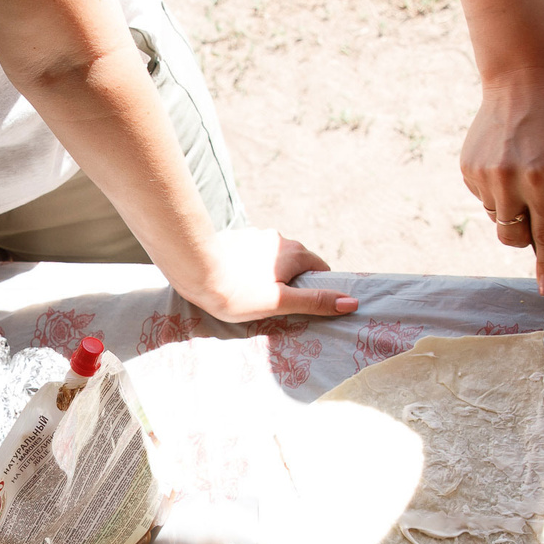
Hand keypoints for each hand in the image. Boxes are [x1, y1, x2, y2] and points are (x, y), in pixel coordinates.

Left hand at [176, 229, 355, 323]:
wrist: (192, 268)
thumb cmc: (237, 291)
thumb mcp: (280, 302)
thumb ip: (315, 302)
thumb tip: (351, 302)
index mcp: (294, 252)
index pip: (320, 270)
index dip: (317, 290)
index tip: (306, 307)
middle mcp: (278, 238)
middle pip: (296, 264)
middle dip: (291, 283)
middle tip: (276, 307)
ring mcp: (255, 236)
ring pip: (273, 259)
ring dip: (270, 275)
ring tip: (252, 297)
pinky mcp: (235, 238)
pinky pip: (252, 256)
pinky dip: (251, 269)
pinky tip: (236, 283)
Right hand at [459, 65, 543, 291]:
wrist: (520, 81)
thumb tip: (539, 236)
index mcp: (542, 178)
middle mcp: (508, 180)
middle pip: (511, 236)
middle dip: (523, 234)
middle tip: (536, 209)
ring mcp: (483, 175)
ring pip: (497, 217)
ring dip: (510, 205)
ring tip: (520, 168)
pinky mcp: (467, 168)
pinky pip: (483, 198)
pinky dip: (496, 189)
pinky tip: (504, 159)